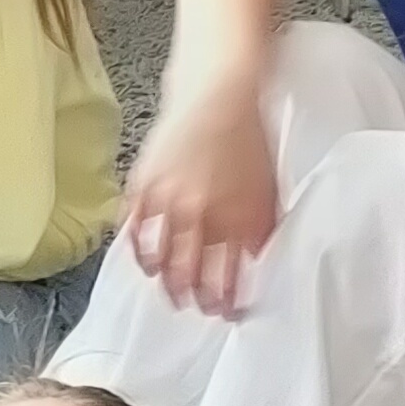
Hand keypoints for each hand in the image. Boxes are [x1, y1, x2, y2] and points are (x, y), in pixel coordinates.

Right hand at [122, 86, 281, 315]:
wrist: (221, 92)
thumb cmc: (249, 137)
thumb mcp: (270, 188)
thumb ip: (262, 229)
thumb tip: (256, 261)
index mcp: (235, 217)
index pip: (229, 275)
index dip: (226, 300)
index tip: (227, 313)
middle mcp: (201, 213)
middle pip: (191, 274)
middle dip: (194, 298)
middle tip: (196, 307)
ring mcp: (168, 199)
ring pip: (160, 258)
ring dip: (165, 281)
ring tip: (170, 291)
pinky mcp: (144, 182)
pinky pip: (134, 228)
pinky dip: (138, 248)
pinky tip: (145, 260)